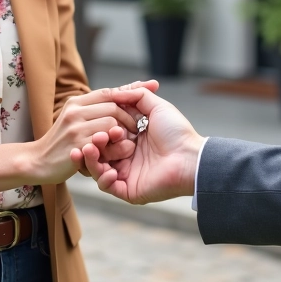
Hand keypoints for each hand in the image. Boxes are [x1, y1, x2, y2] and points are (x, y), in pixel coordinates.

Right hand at [30, 85, 150, 184]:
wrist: (37, 162)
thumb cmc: (60, 143)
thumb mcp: (76, 119)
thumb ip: (98, 108)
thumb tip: (129, 91)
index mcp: (77, 103)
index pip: (109, 92)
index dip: (131, 89)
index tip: (153, 85)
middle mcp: (75, 111)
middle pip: (113, 106)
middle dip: (129, 119)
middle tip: (135, 132)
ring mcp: (75, 129)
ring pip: (112, 124)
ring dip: (123, 137)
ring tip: (124, 147)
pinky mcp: (77, 147)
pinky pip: (105, 145)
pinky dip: (114, 151)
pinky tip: (113, 159)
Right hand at [70, 88, 203, 204]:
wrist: (190, 157)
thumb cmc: (177, 132)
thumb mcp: (156, 106)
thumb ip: (137, 95)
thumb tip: (116, 91)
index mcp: (131, 138)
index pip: (105, 133)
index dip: (97, 127)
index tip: (97, 120)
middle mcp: (125, 156)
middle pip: (98, 151)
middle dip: (92, 143)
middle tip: (96, 138)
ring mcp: (126, 174)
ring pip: (97, 169)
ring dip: (90, 160)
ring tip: (90, 150)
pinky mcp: (128, 190)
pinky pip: (107, 187)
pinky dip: (103, 179)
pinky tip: (110, 171)